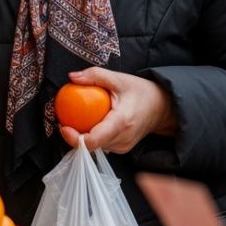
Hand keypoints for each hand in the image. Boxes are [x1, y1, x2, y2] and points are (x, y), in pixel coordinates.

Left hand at [59, 67, 176, 153]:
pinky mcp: (121, 149)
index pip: (94, 140)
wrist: (162, 108)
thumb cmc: (142, 92)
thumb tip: (71, 77)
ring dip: (82, 136)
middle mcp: (122, 139)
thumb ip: (95, 75)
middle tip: (64, 119)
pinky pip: (101, 145)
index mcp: (121, 122)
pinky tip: (88, 124)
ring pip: (94, 147)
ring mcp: (122, 147)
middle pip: (91, 145)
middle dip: (74, 135)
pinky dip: (92, 136)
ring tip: (75, 120)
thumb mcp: (119, 78)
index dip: (74, 138)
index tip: (63, 126)